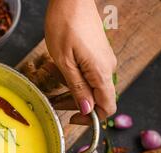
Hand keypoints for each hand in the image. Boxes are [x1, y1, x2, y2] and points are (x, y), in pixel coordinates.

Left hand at [45, 0, 116, 124]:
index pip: (107, 107)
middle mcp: (107, 68)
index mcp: (101, 72)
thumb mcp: (64, 61)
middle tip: (54, 104)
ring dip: (73, 92)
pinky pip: (90, 75)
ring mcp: (104, 60)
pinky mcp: (98, 54)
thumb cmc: (65, 25)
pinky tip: (59, 75)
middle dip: (76, 105)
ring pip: (92, 87)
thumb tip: (86, 109)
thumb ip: (76, 87)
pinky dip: (75, 80)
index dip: (91, 118)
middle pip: (97, 98)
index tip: (72, 118)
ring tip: (52, 90)